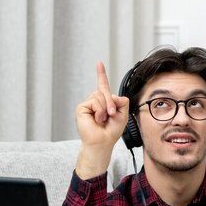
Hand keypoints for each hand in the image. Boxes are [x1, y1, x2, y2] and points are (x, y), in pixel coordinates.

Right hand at [74, 62, 129, 178]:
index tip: (99, 63)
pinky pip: (94, 102)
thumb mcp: (123, 114)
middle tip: (112, 114)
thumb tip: (117, 96)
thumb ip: (122, 102)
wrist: (102, 142)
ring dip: (106, 107)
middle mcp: (95, 101)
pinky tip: (97, 119)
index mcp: (105, 102)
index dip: (101, 74)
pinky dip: (99, 111)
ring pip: (100, 95)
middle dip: (111, 102)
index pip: (102, 85)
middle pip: (105, 90)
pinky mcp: (82, 108)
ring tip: (104, 119)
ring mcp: (88, 104)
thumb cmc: (111, 131)